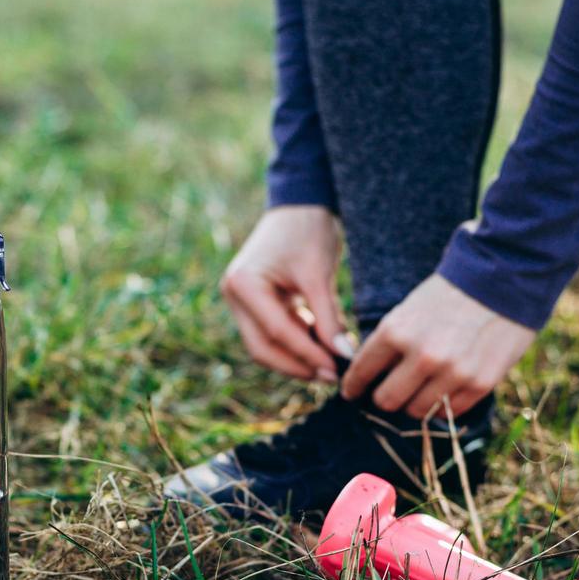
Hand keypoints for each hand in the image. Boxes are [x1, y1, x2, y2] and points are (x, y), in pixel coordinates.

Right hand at [221, 205, 351, 381]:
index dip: (307, 354)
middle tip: (331, 376)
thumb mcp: (319, 275)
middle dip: (297, 365)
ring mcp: (241, 301)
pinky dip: (297, 343)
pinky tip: (324, 348)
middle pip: (263, 347)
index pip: (277, 332)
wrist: (300, 203)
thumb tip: (344, 357)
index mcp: (243, 284)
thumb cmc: (308, 231)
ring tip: (331, 365)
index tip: (336, 369)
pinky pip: (274, 333)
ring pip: (267, 345)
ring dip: (297, 357)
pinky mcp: (255, 303)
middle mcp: (234, 295)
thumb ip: (329, 319)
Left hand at [341, 274, 534, 417]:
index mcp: (396, 331)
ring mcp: (452, 373)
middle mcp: (422, 356)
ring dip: (414, 404)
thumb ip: (390, 343)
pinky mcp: (479, 383)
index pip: (362, 372)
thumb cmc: (450, 292)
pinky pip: (449, 412)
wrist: (503, 278)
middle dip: (384, 397)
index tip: (352, 392)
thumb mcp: (408, 310)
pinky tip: (445, 390)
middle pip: (386, 400)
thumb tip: (370, 376)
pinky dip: (444, 405)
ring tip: (420, 391)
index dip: (353, 385)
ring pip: (417, 411)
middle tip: (389, 393)